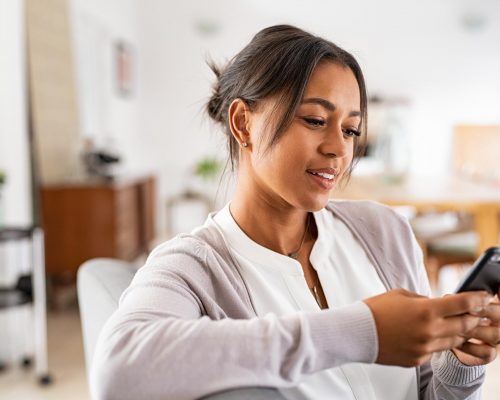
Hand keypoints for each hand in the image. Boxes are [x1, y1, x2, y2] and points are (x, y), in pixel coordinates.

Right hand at [363, 289, 491, 366]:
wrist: (358, 332)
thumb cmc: (376, 310)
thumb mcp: (401, 295)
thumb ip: (424, 300)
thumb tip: (438, 304)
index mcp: (426, 310)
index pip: (462, 304)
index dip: (477, 299)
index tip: (483, 297)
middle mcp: (430, 331)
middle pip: (464, 325)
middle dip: (473, 317)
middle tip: (475, 311)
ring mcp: (425, 348)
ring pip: (453, 341)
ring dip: (457, 331)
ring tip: (452, 323)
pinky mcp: (418, 359)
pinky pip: (435, 351)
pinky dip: (436, 342)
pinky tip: (426, 335)